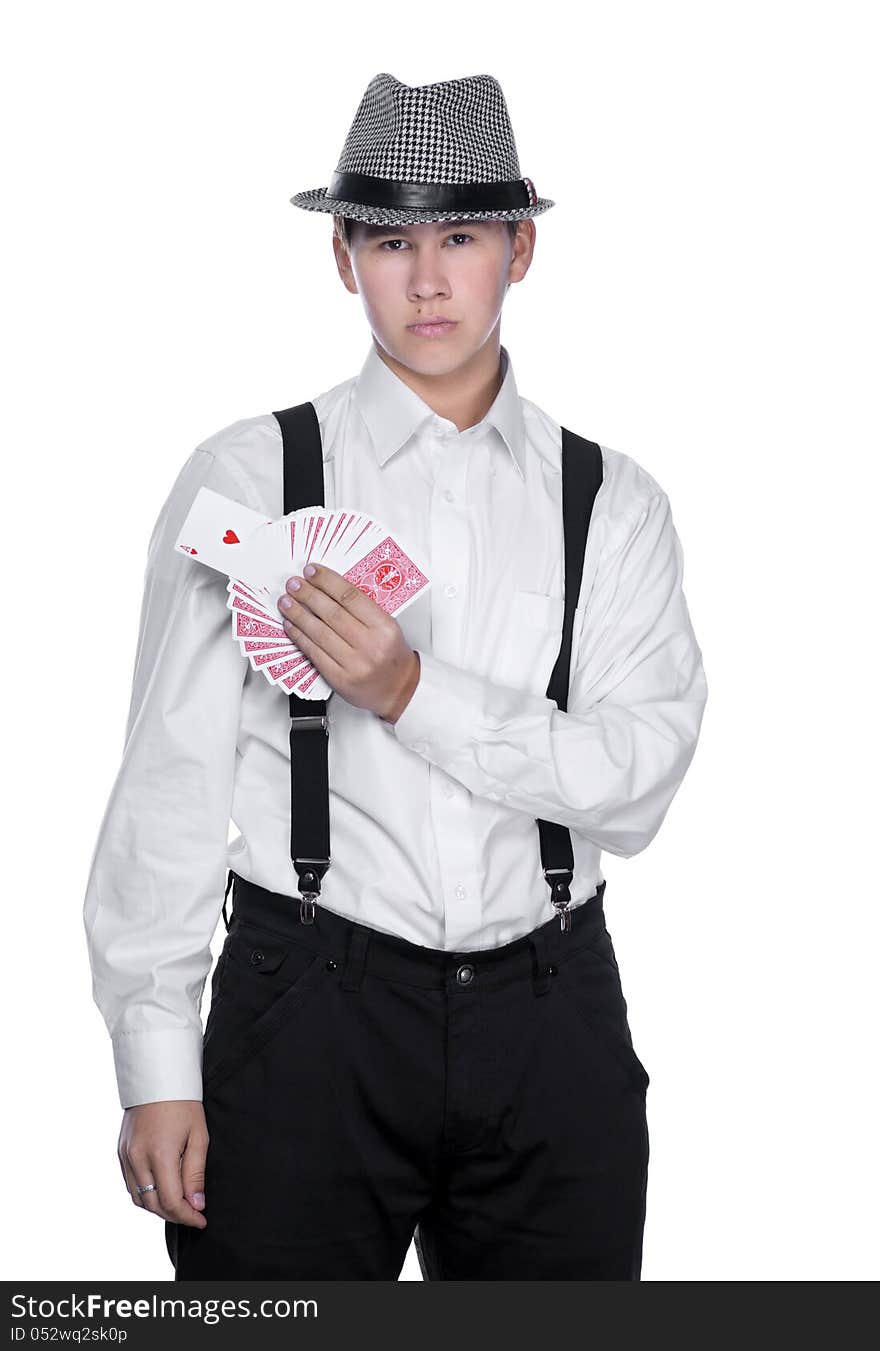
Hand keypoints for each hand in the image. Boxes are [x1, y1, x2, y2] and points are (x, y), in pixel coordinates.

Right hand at [118, 1101, 208, 1227]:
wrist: (158, 1077)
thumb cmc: (183, 1104)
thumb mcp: (198, 1136)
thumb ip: (195, 1173)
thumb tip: (196, 1204)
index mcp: (160, 1153)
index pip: (171, 1201)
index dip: (187, 1216)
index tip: (201, 1219)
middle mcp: (137, 1157)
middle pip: (153, 1204)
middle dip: (174, 1214)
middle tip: (193, 1214)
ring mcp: (125, 1155)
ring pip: (139, 1198)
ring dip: (158, 1207)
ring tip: (179, 1204)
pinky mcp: (120, 1151)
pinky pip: (130, 1184)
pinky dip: (145, 1194)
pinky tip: (161, 1190)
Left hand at [277, 563, 420, 722]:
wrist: (399, 689)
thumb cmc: (391, 656)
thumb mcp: (387, 627)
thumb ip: (363, 609)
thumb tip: (328, 588)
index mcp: (384, 627)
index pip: (351, 597)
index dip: (327, 581)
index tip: (312, 571)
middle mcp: (370, 645)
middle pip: (332, 613)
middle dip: (308, 595)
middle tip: (294, 584)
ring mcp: (354, 664)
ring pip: (320, 633)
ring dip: (298, 614)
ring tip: (286, 602)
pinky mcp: (340, 679)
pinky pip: (315, 653)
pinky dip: (300, 637)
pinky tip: (291, 625)